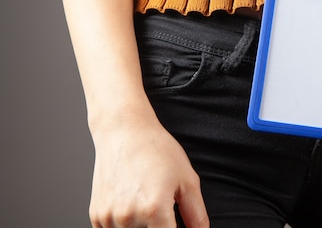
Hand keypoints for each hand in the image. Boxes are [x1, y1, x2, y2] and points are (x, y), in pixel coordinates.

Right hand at [89, 119, 209, 227]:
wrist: (124, 131)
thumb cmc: (157, 150)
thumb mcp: (187, 179)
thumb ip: (196, 214)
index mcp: (154, 210)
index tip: (175, 224)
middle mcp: (128, 217)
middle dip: (160, 227)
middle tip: (163, 205)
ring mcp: (109, 217)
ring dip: (142, 227)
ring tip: (147, 200)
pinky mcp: (97, 215)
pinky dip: (126, 225)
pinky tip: (133, 203)